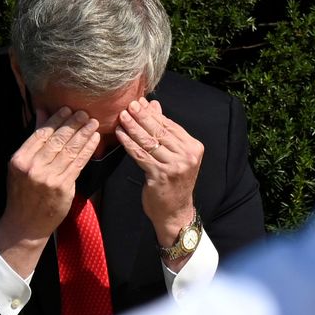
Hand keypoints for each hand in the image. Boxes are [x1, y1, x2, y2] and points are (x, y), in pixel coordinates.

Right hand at [0, 108, 98, 275]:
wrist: (25, 224)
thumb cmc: (23, 192)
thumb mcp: (21, 165)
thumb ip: (34, 139)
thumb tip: (42, 111)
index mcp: (20, 160)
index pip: (41, 134)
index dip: (56, 120)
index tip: (67, 109)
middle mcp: (33, 168)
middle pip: (57, 140)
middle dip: (73, 124)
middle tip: (85, 112)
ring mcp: (49, 178)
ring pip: (70, 150)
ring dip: (84, 134)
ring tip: (93, 122)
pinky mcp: (63, 187)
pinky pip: (79, 163)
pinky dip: (88, 149)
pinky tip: (94, 139)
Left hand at [115, 98, 203, 261]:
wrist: (175, 212)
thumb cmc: (173, 182)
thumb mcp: (175, 156)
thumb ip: (166, 132)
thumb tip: (155, 105)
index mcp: (194, 147)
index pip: (170, 126)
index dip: (153, 113)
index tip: (140, 102)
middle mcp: (187, 155)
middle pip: (160, 132)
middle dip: (143, 117)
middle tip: (130, 104)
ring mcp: (175, 166)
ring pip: (149, 142)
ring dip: (133, 128)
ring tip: (122, 116)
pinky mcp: (160, 175)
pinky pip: (141, 155)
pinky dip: (129, 144)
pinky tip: (120, 135)